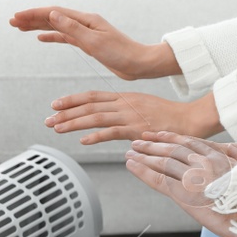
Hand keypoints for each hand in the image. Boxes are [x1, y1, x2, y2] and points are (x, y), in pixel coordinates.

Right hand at [10, 6, 178, 80]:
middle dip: (32, 18)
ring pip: (57, 26)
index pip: (54, 13)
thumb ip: (72, 29)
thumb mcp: (94, 42)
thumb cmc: (121, 54)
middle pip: (53, 17)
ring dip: (39, 26)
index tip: (16, 17)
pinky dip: (52, 36)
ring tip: (20, 27)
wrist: (140, 65)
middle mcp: (85, 23)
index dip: (34, 14)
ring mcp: (86, 32)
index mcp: (86, 20)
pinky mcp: (89, 43)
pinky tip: (41, 38)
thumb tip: (52, 14)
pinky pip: (65, 37)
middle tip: (12, 21)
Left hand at [44, 90, 220, 142]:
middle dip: (66, 112)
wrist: (189, 119)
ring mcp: (131, 115)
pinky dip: (97, 136)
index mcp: (124, 97)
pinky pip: (113, 132)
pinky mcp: (138, 129)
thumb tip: (108, 124)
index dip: (73, 100)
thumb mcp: (143, 108)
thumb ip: (124, 113)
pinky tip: (83, 141)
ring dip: (74, 123)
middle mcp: (124, 103)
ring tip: (57, 128)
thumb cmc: (168, 117)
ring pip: (96, 117)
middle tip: (48, 119)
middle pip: (90, 105)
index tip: (55, 104)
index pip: (93, 96)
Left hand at [125, 131, 236, 236]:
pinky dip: (142, 170)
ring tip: (131, 152)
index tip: (159, 134)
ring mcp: (192, 176)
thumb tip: (230, 145)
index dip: (171, 137)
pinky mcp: (183, 193)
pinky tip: (132, 164)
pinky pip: (157, 179)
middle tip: (139, 141)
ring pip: (162, 161)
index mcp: (219, 155)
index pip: (189, 142)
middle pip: (172, 149)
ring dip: (144, 155)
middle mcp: (203, 162)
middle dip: (154, 144)